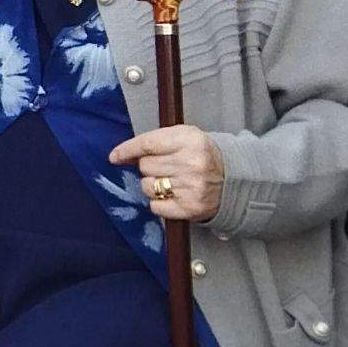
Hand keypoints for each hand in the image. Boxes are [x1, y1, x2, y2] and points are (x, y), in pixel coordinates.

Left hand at [108, 125, 225, 221]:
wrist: (232, 180)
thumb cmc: (202, 155)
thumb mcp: (184, 138)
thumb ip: (154, 142)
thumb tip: (121, 155)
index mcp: (190, 140)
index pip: (148, 144)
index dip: (127, 150)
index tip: (115, 156)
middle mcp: (191, 163)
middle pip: (145, 166)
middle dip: (149, 167)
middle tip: (166, 167)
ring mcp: (191, 187)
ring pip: (147, 186)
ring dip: (153, 185)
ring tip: (171, 181)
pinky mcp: (190, 208)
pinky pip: (155, 206)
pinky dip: (159, 202)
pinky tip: (173, 195)